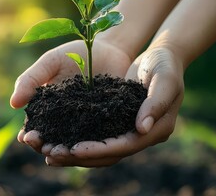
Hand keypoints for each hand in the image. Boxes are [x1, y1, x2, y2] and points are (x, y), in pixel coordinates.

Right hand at [10, 38, 131, 154]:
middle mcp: (65, 122)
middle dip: (47, 148)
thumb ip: (31, 79)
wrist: (110, 48)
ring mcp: (86, 125)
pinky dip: (93, 147)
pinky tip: (89, 150)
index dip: (30, 135)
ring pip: (74, 146)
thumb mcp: (51, 62)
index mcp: (48, 110)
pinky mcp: (107, 126)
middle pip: (53, 141)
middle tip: (46, 149)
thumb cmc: (76, 53)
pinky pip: (99, 140)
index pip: (36, 128)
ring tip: (63, 153)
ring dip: (68, 154)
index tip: (26, 137)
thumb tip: (12, 104)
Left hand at [43, 47, 184, 166]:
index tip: (76, 149)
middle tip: (53, 156)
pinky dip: (78, 139)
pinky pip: (96, 136)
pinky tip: (57, 139)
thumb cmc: (166, 65)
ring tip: (49, 153)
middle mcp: (141, 135)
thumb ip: (156, 102)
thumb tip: (141, 128)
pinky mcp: (116, 122)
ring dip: (75, 154)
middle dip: (82, 157)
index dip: (101, 149)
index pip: (126, 146)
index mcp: (157, 130)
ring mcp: (128, 130)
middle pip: (110, 154)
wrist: (161, 58)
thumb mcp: (165, 78)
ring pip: (100, 150)